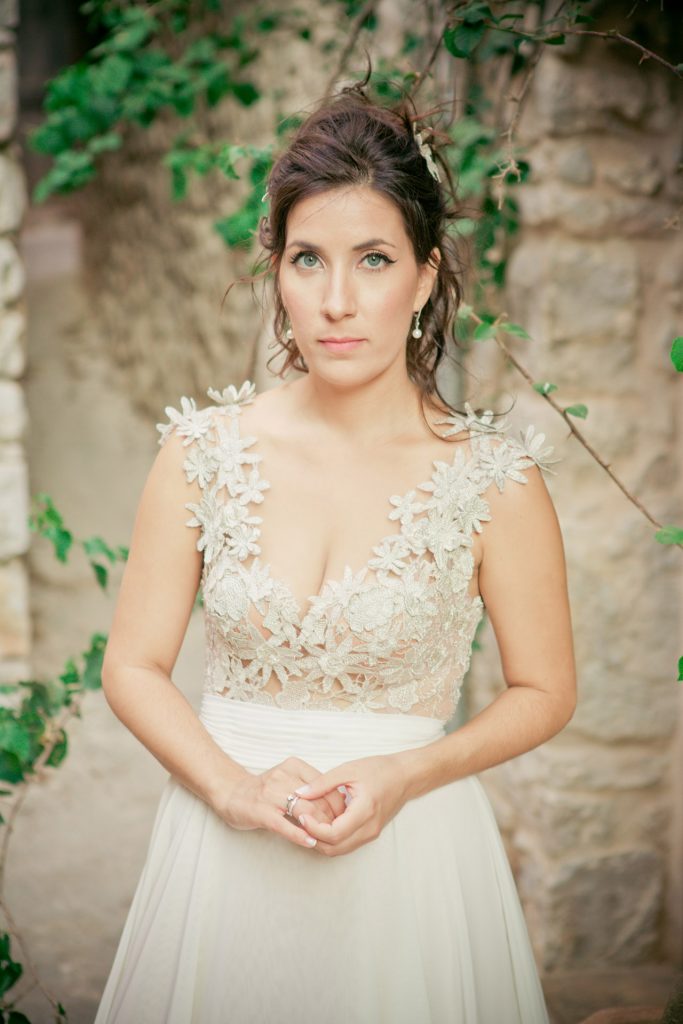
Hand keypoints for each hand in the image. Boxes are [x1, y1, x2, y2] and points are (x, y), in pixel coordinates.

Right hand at [218, 756, 346, 849]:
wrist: (230, 792)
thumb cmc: (264, 790)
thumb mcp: (288, 778)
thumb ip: (309, 786)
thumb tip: (339, 800)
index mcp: (293, 766)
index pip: (324, 784)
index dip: (337, 802)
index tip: (345, 816)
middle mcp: (282, 776)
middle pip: (317, 798)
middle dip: (331, 817)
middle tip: (340, 830)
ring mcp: (270, 793)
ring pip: (304, 810)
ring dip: (319, 827)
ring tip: (328, 838)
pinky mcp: (260, 811)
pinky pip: (283, 824)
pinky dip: (299, 835)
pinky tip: (310, 842)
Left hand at [292, 753, 410, 856]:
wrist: (405, 776)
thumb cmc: (380, 769)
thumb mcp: (348, 769)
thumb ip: (322, 783)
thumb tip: (299, 793)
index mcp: (365, 810)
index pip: (334, 833)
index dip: (314, 828)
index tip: (301, 815)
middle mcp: (369, 828)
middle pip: (335, 848)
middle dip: (314, 838)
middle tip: (300, 820)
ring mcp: (371, 833)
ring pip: (340, 849)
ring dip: (322, 840)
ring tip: (309, 821)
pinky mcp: (370, 833)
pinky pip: (346, 844)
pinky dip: (332, 838)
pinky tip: (323, 822)